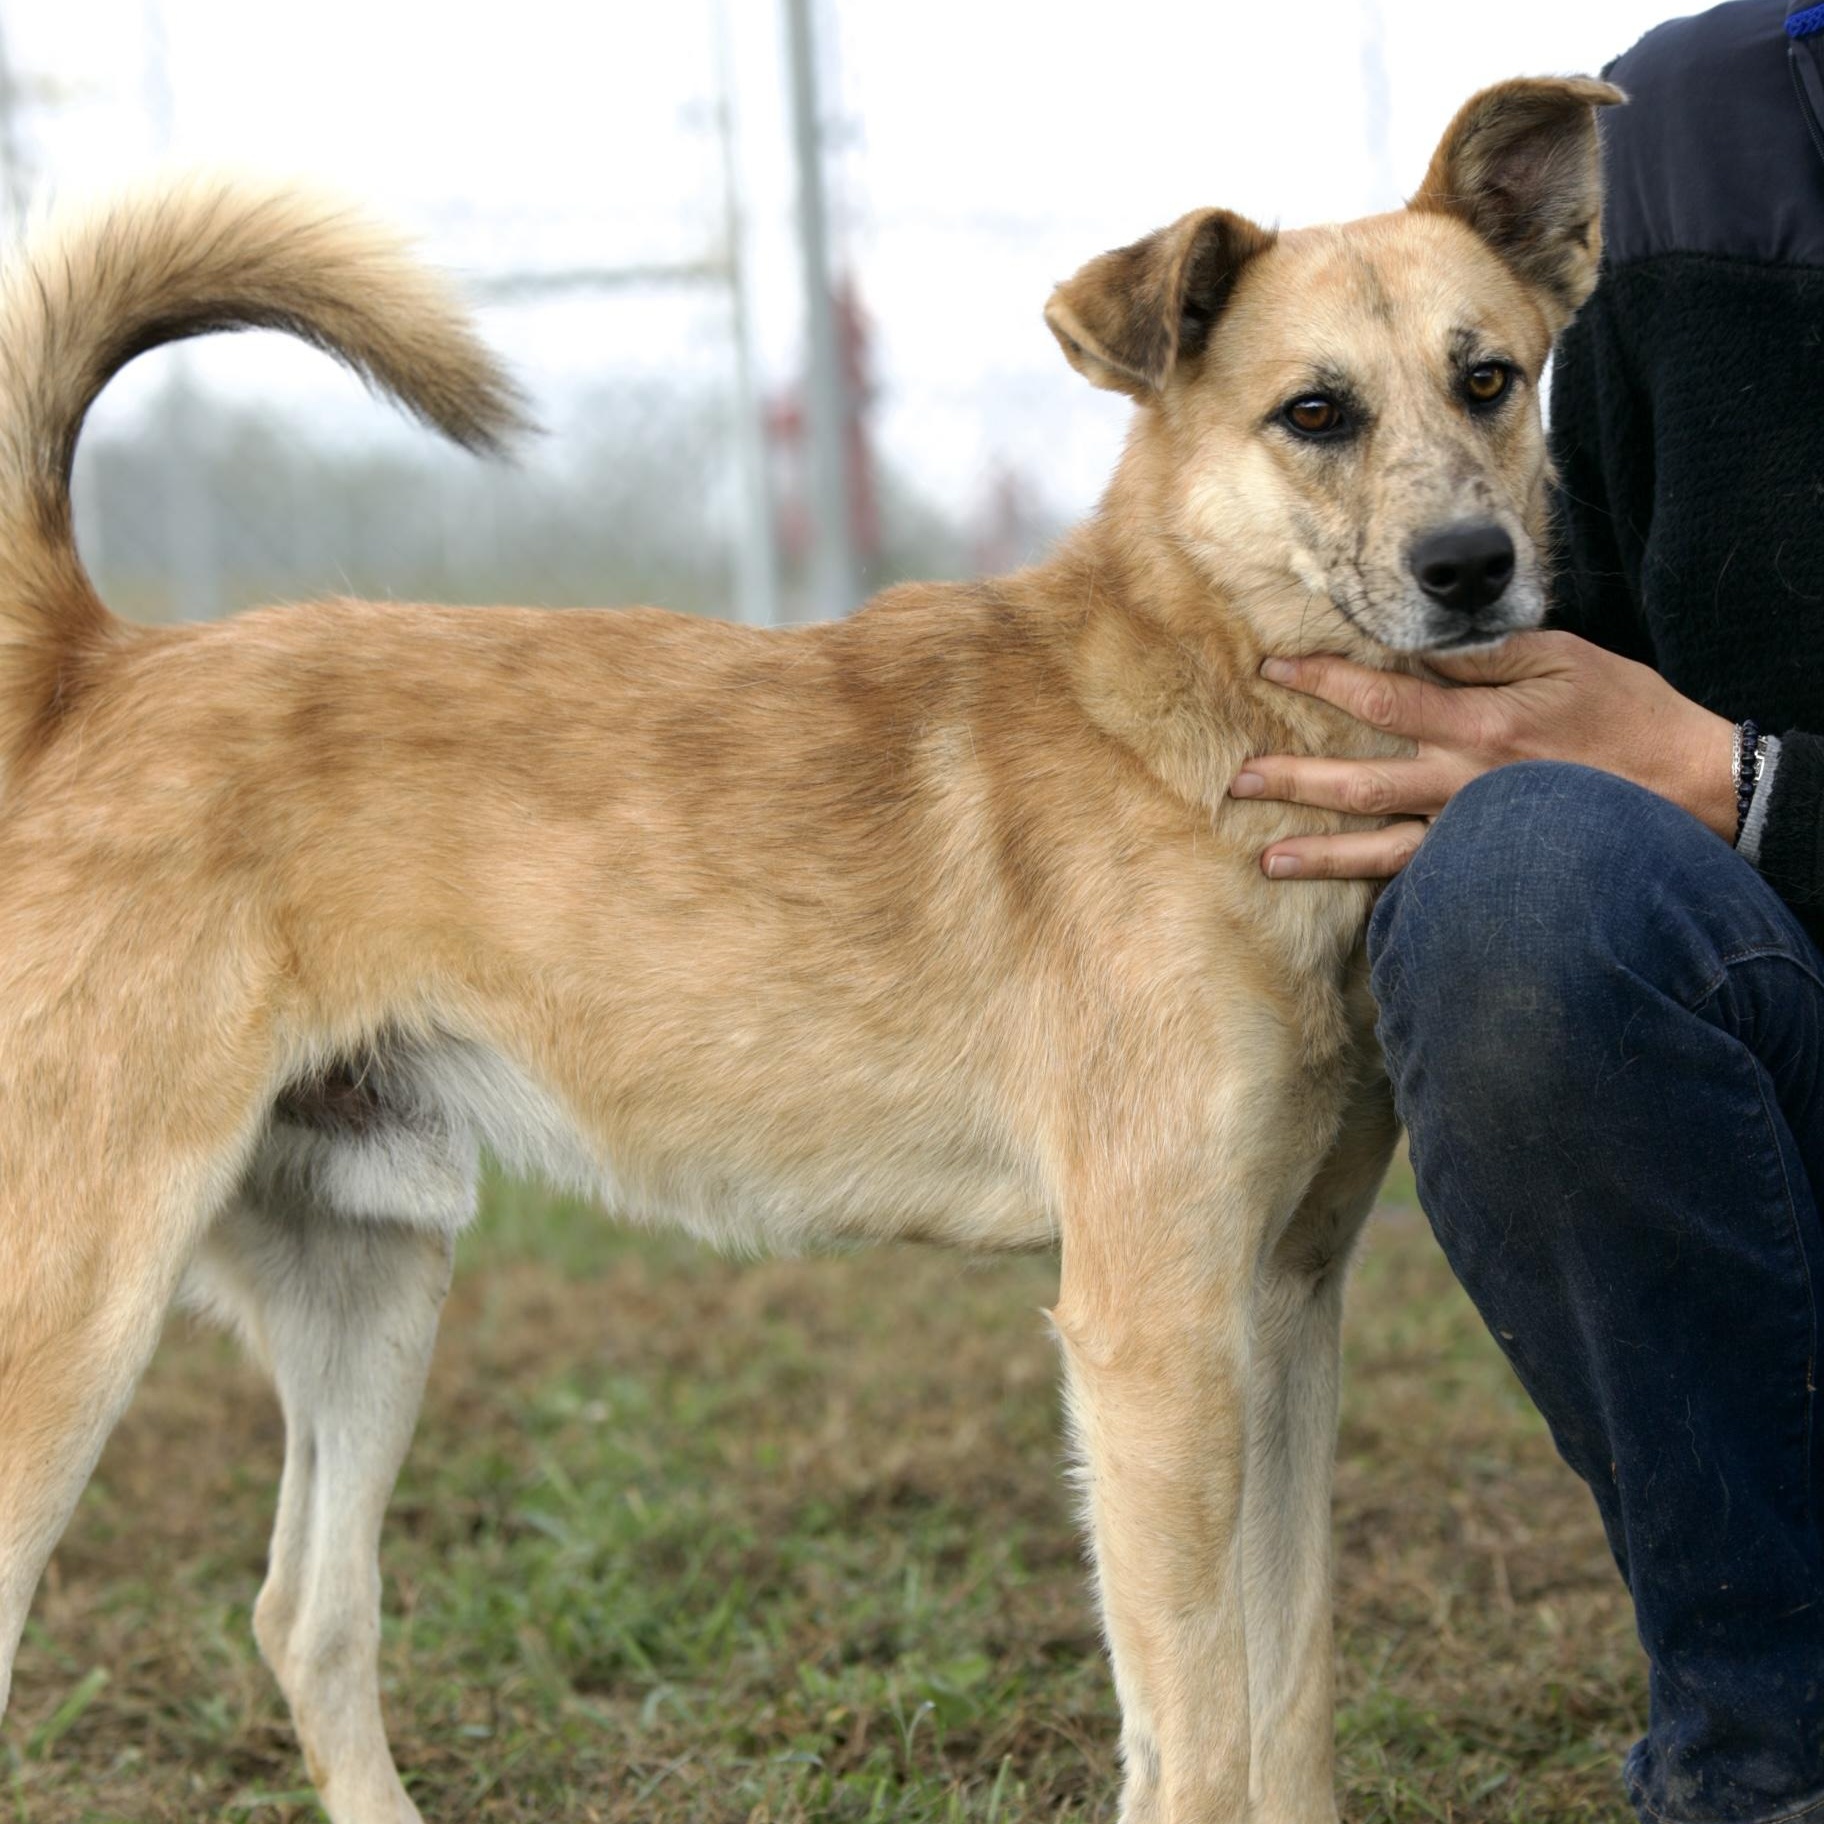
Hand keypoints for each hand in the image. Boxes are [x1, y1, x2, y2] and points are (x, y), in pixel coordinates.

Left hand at [1233, 630, 1737, 879]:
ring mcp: (1475, 833)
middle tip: (1237, 781)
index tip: (1273, 669)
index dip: (1323, 681)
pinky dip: (1382, 891)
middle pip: (1360, 783)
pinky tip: (1343, 898)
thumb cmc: (1629, 716)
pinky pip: (1426, 882)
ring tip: (1267, 860)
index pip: (1380, 701)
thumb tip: (1416, 652)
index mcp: (1479, 724)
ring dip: (1320, 856)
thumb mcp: (1562, 659)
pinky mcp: (1491, 867)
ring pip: (1381, 848)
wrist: (1692, 792)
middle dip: (1294, 781)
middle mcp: (1465, 784)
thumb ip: (1483, 658)